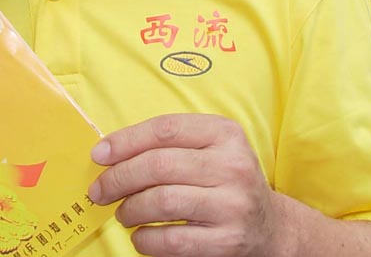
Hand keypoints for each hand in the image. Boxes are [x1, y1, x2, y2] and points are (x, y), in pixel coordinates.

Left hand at [87, 114, 290, 256]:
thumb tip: (107, 153)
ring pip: (162, 201)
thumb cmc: (224, 181)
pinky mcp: (228, 241)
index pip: (165, 129)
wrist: (272, 227)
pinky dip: (145, 239)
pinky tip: (140, 236)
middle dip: (119, 178)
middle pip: (159, 165)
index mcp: (225, 133)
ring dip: (130, 209)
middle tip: (100, 191)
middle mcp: (233, 165)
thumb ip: (167, 145)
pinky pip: (172, 240)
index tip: (98, 155)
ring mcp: (233, 205)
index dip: (125, 141)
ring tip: (123, 213)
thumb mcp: (208, 149)